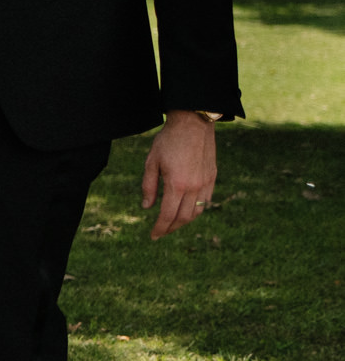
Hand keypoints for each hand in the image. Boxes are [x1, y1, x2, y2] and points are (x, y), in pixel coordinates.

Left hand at [142, 110, 216, 237]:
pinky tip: (187, 210)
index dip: (160, 228)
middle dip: (171, 228)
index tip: (153, 236)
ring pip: (197, 212)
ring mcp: (206, 183)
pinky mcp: (212, 177)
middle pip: (184, 218)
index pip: (168, 215)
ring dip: (185, 221)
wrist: (193, 124)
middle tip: (161, 232)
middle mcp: (194, 187)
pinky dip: (196, 210)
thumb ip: (148, 186)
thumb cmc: (168, 141)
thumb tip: (147, 207)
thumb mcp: (151, 162)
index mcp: (177, 184)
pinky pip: (206, 201)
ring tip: (173, 223)